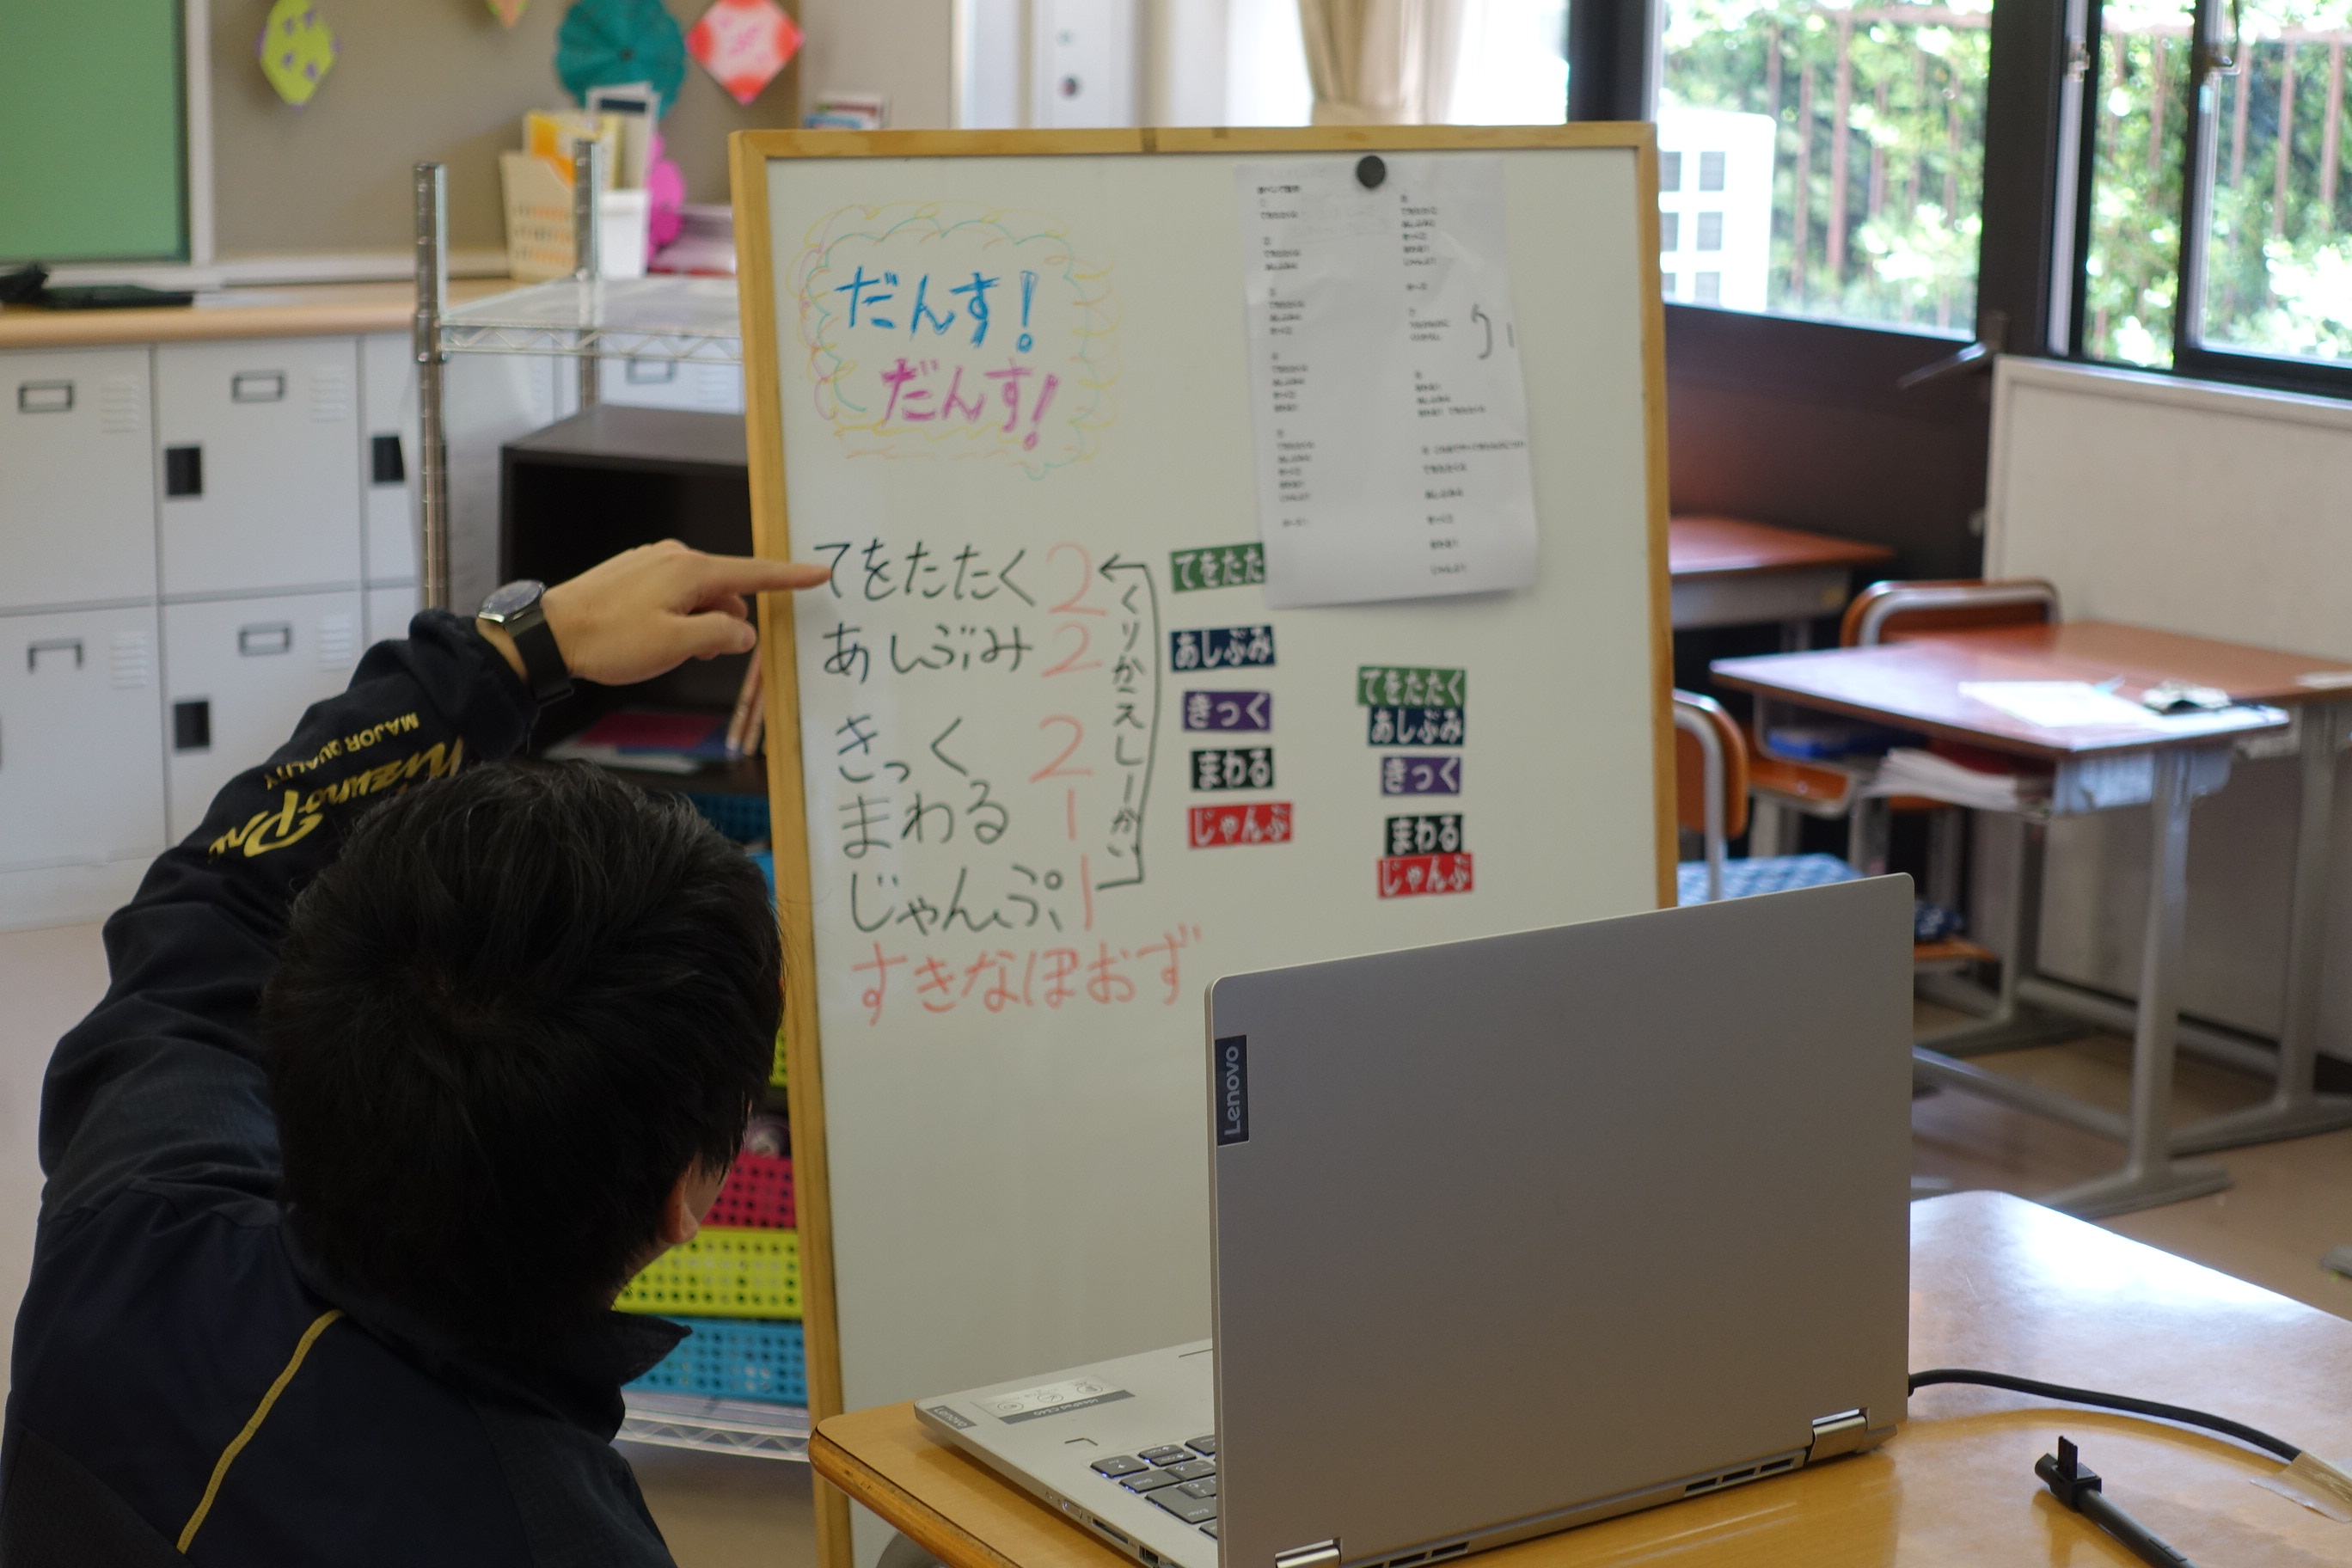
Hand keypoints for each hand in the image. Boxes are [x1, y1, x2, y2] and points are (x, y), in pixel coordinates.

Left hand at [478, 541, 831, 687]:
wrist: (550, 634)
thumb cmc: (611, 641)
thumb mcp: (676, 645)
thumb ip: (720, 635)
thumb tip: (744, 631)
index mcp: (691, 570)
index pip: (755, 573)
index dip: (791, 577)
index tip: (821, 572)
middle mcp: (674, 557)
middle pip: (726, 589)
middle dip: (727, 621)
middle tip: (700, 654)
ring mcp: (651, 561)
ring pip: (699, 594)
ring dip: (699, 622)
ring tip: (669, 649)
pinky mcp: (633, 572)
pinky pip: (674, 593)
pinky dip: (679, 616)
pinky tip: (654, 638)